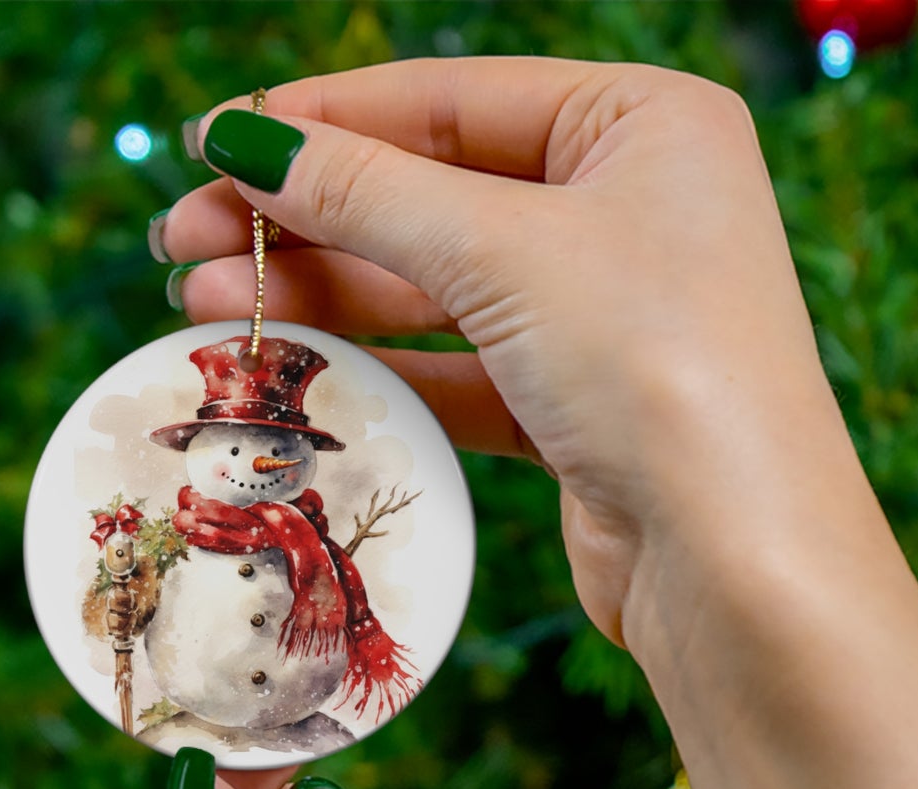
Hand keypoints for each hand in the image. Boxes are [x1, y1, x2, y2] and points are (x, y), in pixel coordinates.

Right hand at [159, 57, 852, 654]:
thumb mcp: (504, 251)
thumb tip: (246, 141)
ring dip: (324, 296)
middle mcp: (632, 209)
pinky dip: (380, 369)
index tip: (212, 142)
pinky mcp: (580, 408)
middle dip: (306, 218)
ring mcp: (607, 314)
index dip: (324, 120)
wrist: (735, 560)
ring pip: (438, 288)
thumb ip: (368, 192)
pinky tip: (292, 368)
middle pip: (435, 194)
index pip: (453, 100)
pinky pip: (460, 369)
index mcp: (644, 124)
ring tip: (204, 307)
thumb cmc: (655, 367)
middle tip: (182, 241)